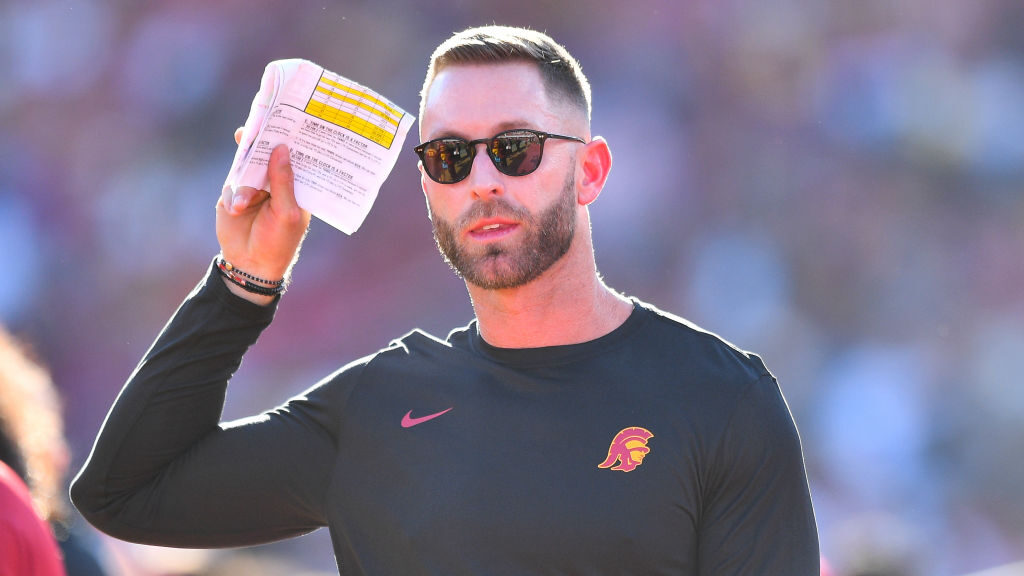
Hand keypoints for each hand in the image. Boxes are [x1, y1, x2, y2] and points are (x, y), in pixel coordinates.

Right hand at [215, 130, 310, 303]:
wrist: (249, 263)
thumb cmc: (278, 241)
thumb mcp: (287, 212)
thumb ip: (283, 180)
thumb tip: (281, 148)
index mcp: (296, 185)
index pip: (296, 156)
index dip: (294, 138)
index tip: (292, 116)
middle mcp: (276, 181)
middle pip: (269, 152)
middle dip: (265, 138)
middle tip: (260, 118)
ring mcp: (254, 184)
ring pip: (248, 163)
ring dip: (247, 171)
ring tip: (247, 183)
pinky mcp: (234, 191)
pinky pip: (232, 181)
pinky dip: (235, 192)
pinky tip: (238, 208)